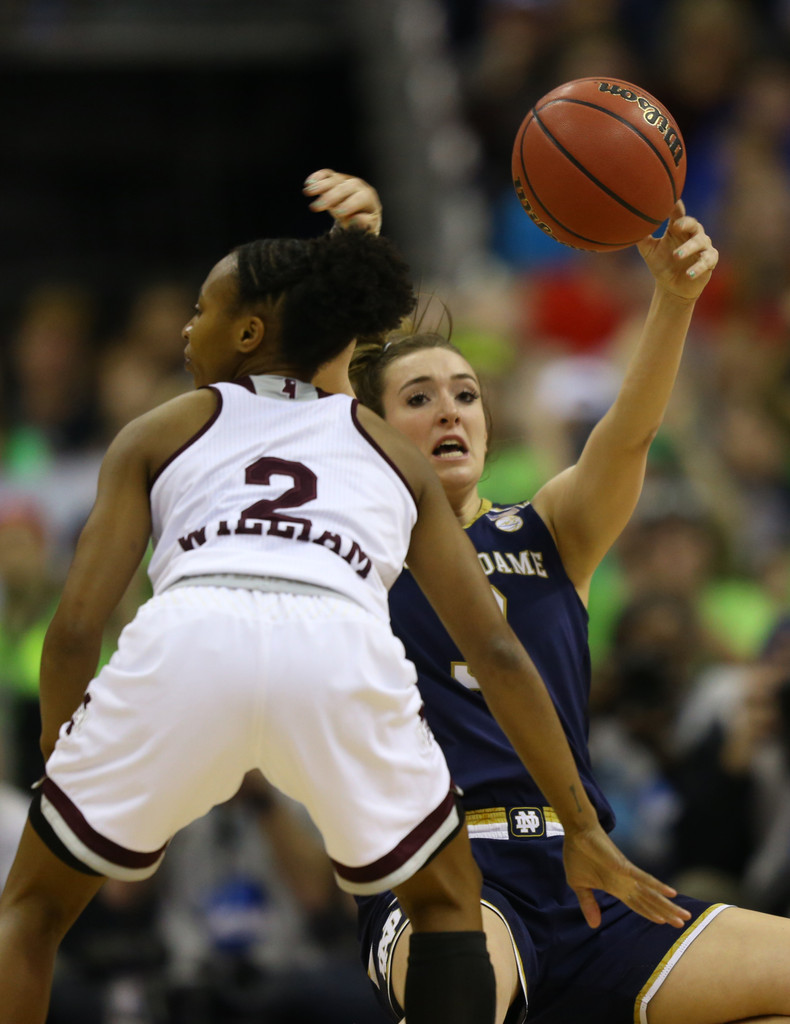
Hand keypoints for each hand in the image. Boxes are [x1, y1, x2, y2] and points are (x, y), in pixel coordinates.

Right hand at [303, 168, 381, 234]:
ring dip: (320, 185)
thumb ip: (364, 226)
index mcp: (369, 199)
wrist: (358, 219)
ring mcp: (346, 181)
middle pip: (345, 187)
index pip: (360, 198)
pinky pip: (327, 174)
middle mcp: (358, 186)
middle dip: (330, 197)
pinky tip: (307, 183)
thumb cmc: (363, 227)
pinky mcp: (335, 179)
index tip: (337, 213)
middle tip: (315, 208)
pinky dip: (317, 177)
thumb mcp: (366, 230)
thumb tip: (355, 219)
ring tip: (307, 192)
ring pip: (334, 179)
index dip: (349, 205)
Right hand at [563, 823, 691, 929]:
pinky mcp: (625, 866)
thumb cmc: (578, 856)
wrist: (576, 834)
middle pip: (650, 902)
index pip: (638, 905)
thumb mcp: (580, 886)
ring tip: (684, 915)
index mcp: (616, 888)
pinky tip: (671, 892)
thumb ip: (588, 904)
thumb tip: (594, 925)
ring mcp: (627, 875)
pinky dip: (657, 886)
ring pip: (651, 894)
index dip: (651, 914)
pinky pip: (644, 878)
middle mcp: (626, 883)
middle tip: (683, 923)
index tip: (666, 923)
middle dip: (666, 913)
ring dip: (667, 905)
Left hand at [636, 200, 717, 299]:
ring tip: (676, 256)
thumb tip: (627, 224)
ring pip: (700, 243)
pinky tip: (689, 274)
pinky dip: (698, 267)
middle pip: (693, 224)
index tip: (670, 198)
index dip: (675, 206)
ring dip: (689, 248)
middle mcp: (693, 234)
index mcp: (678, 228)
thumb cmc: (661, 264)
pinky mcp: (710, 261)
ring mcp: (703, 246)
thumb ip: (642, 238)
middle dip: (685, 223)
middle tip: (676, 226)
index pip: (677, 213)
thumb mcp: (649, 251)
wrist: (672, 286)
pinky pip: (707, 261)